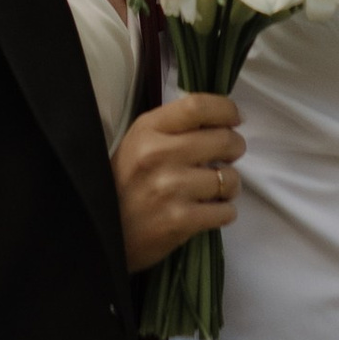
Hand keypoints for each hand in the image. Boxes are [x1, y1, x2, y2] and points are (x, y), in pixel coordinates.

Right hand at [113, 92, 243, 275]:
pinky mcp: (179, 221)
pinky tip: (209, 211)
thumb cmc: (125, 184)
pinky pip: (226, 211)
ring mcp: (170, 188)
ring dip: (230, 184)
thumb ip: (174, 128)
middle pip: (223, 139)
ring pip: (229, 178)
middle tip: (229, 156)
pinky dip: (224, 212)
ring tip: (215, 189)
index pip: (198, 106)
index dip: (226, 110)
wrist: (103, 233)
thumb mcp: (139, 143)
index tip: (235, 119)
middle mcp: (158, 154)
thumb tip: (222, 120)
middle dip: (235, 147)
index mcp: (148, 130)